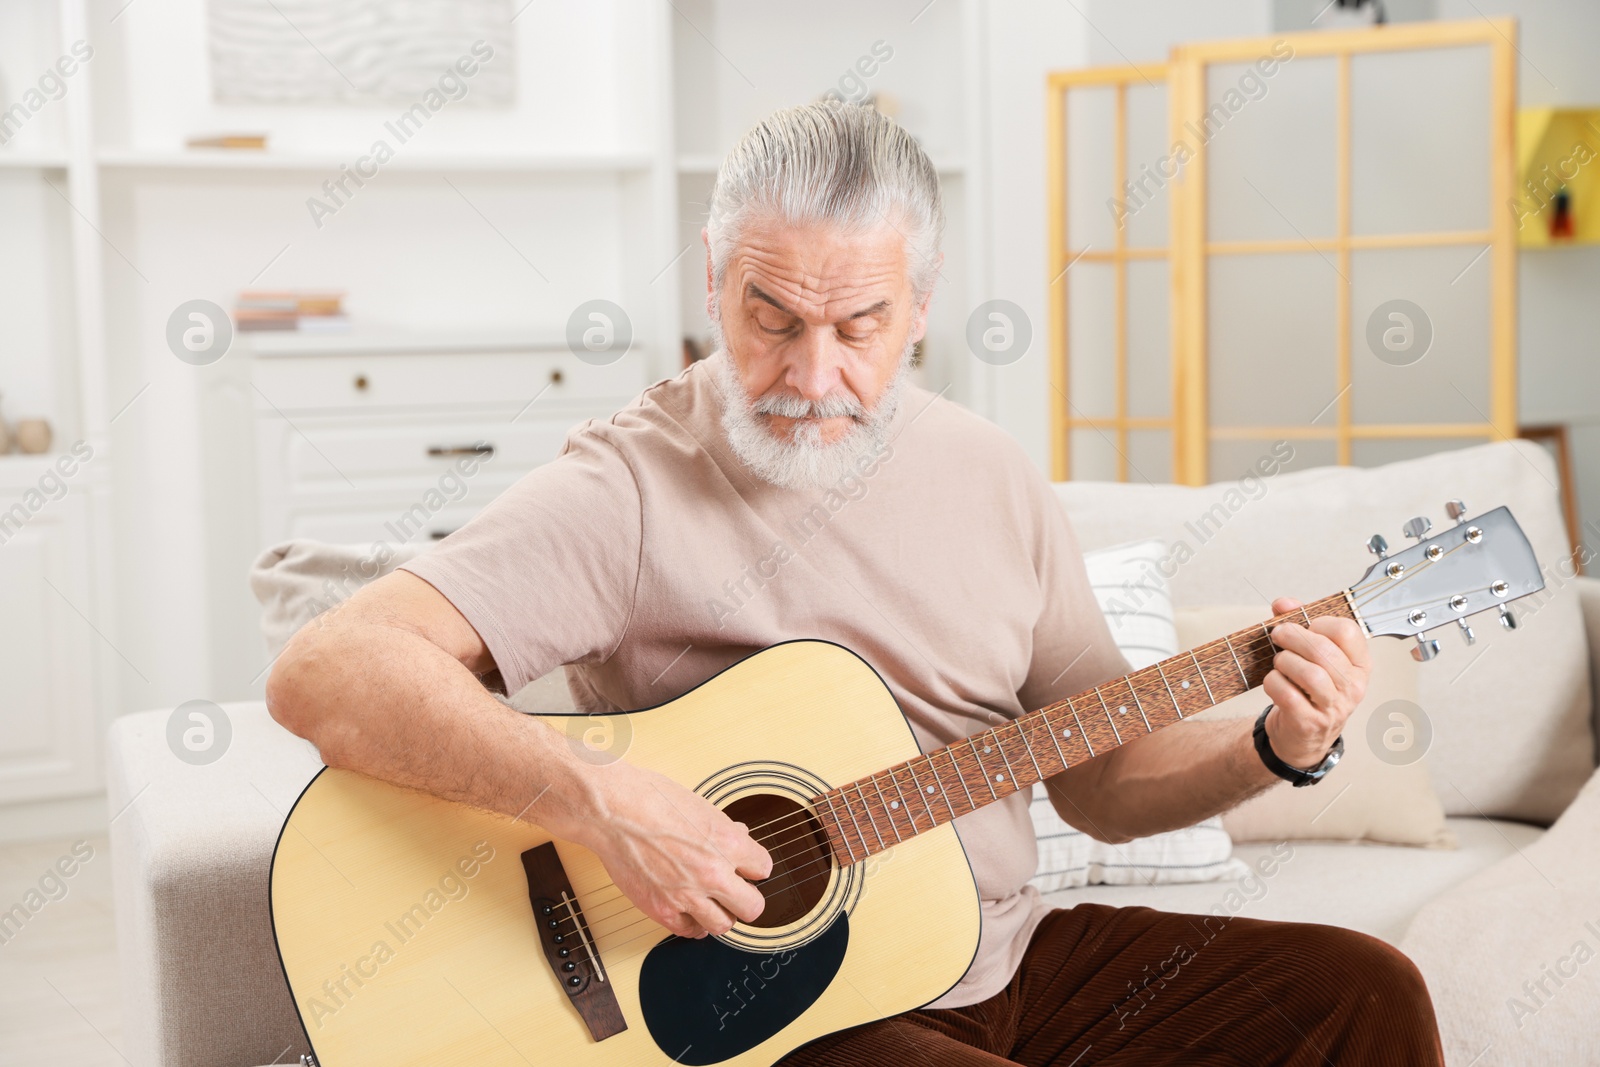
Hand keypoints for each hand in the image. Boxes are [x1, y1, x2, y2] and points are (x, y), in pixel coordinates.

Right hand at [583, 763, 771, 939]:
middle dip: (747, 899)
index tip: (747, 868)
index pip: (763, 868)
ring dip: (721, 915)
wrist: (613, 811)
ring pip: (723, 926)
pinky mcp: (661, 909)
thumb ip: (722, 829)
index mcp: (727, 843)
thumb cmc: (651, 799)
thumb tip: (738, 837)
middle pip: (752, 907)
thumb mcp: (700, 806)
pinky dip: (692, 924)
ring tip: (713, 904)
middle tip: (737, 893)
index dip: (754, 867)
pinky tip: (690, 911)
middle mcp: (712, 872)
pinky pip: (689, 931)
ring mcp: (687, 895)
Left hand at [1261, 596, 1370, 769]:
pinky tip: (1274, 681)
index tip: (1306, 625)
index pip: (1347, 631)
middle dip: (1294, 637)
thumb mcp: (1310, 655)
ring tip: (1279, 662)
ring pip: (1310, 674)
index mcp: (1360, 664)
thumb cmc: (1308, 688)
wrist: (1302, 735)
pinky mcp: (1310, 722)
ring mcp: (1334, 707)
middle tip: (1278, 635)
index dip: (1320, 622)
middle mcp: (1353, 686)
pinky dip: (1274, 682)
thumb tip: (1283, 603)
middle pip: (1324, 650)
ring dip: (1285, 661)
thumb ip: (1298, 623)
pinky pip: (1288, 695)